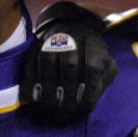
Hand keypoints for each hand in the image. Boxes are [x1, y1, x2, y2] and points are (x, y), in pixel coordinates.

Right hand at [19, 1, 118, 125]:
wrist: (71, 25)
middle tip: (66, 111)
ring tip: (50, 106)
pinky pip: (30, 65)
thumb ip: (105, 78)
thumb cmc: (92, 52)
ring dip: (48, 90)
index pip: (92, 70)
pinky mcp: (36, 47)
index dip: (89, 91)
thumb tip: (94, 97)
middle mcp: (72, 42)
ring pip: (48, 66)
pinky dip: (31, 82)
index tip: (85, 108)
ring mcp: (52, 43)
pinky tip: (35, 98)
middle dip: (68, 93)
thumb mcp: (107, 62)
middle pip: (69, 68)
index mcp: (93, 46)